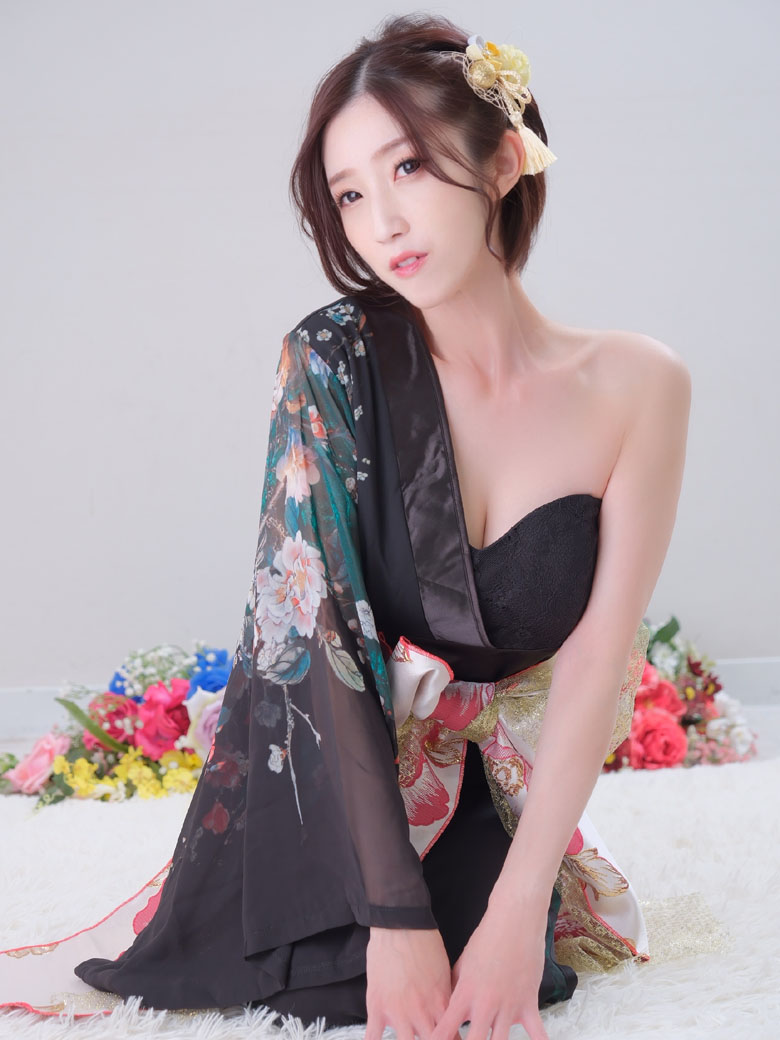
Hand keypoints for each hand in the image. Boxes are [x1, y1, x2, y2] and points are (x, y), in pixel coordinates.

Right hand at [364, 926, 455, 1039]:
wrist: (401, 925)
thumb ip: (447, 996)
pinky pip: (373, 1036)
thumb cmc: (424, 942)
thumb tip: (452, 1011)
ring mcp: (398, 1012)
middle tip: (431, 1039)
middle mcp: (421, 1013)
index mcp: (440, 1003)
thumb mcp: (445, 970)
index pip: (451, 1035)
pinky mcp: (377, 1006)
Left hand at [431, 896, 550, 1039]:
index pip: (446, 1027)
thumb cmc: (487, 937)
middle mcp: (485, 1004)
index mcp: (465, 993)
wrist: (514, 921)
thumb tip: (449, 1003)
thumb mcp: (463, 961)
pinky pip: (537, 1032)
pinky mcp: (528, 1003)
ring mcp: (508, 1006)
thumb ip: (456, 985)